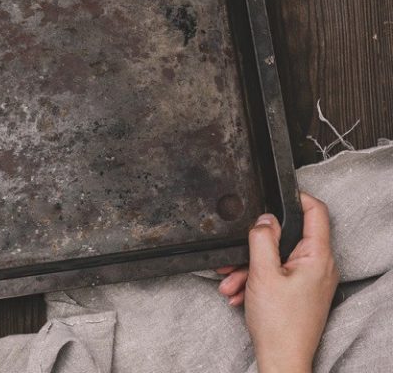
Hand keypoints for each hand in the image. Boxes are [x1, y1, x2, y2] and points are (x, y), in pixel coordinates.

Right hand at [216, 193, 338, 372]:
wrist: (282, 359)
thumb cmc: (279, 323)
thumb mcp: (262, 273)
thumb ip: (262, 239)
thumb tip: (264, 219)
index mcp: (317, 257)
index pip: (316, 212)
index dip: (297, 197)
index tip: (276, 194)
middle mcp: (319, 267)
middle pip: (287, 238)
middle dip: (256, 246)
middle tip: (237, 254)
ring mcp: (311, 280)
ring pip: (277, 259)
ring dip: (250, 267)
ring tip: (231, 282)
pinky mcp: (300, 293)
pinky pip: (276, 275)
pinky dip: (256, 281)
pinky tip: (240, 293)